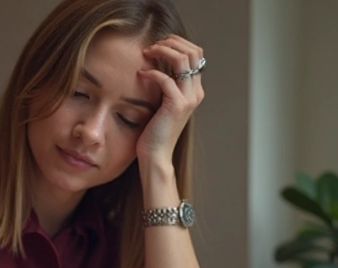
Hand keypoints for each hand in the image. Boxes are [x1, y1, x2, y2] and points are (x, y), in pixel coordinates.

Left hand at [136, 35, 204, 163]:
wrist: (156, 155)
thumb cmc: (155, 130)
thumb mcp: (163, 102)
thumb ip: (166, 84)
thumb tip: (156, 61)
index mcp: (195, 89)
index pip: (196, 53)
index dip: (178, 43)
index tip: (158, 45)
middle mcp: (196, 92)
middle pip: (193, 51)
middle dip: (171, 42)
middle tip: (152, 46)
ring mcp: (188, 98)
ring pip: (183, 60)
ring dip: (163, 51)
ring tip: (147, 53)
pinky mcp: (177, 105)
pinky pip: (166, 79)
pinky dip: (152, 72)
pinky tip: (141, 74)